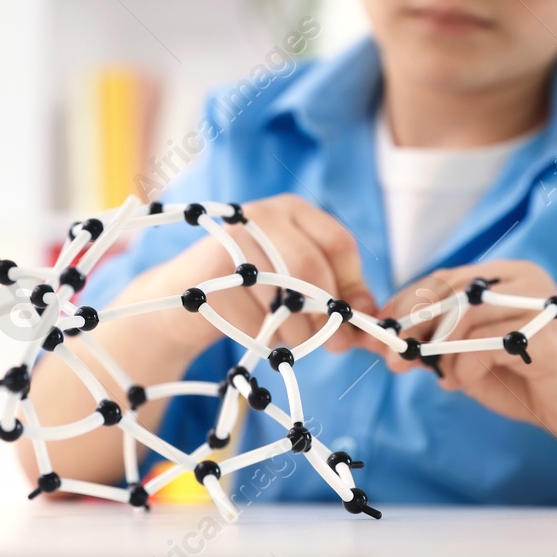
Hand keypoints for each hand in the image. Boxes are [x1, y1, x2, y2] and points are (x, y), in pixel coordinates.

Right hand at [110, 194, 378, 357]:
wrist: (181, 303)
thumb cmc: (254, 296)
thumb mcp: (301, 290)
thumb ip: (341, 300)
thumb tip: (376, 323)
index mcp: (294, 211)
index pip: (339, 243)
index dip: (352, 288)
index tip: (355, 320)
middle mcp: (264, 215)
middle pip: (312, 269)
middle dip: (328, 316)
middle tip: (335, 346)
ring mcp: (233, 240)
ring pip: (286, 295)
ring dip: (298, 333)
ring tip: (290, 341)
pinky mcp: (210, 272)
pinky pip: (255, 315)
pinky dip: (265, 337)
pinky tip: (258, 335)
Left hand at [369, 260, 556, 451]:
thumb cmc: (529, 383)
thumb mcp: (471, 359)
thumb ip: (436, 343)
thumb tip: (385, 338)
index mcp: (504, 277)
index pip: (443, 278)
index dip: (406, 303)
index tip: (381, 331)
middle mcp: (521, 279)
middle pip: (449, 290)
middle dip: (413, 326)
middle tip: (393, 359)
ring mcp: (537, 301)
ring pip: (464, 315)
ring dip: (441, 352)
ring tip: (444, 379)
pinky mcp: (547, 331)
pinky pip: (486, 344)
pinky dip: (465, 366)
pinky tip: (464, 384)